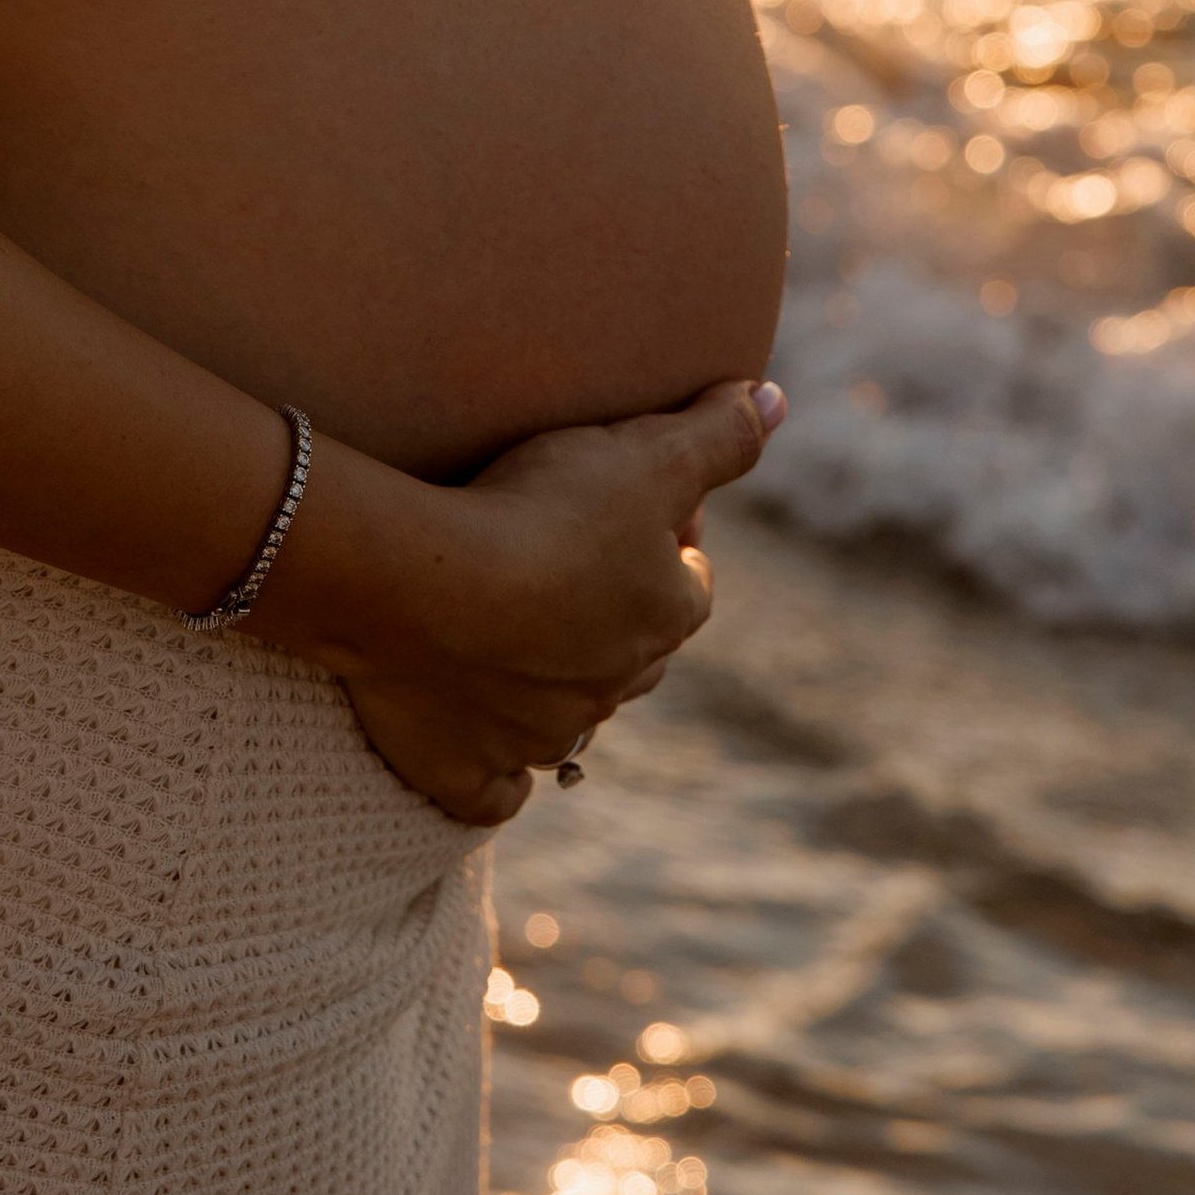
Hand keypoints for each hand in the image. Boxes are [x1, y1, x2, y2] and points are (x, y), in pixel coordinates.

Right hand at [316, 379, 784, 827]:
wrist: (419, 589)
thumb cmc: (539, 514)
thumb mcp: (643, 454)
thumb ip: (716, 435)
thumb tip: (775, 402)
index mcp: (664, 617)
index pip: (689, 581)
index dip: (669, 542)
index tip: (635, 506)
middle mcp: (614, 688)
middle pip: (634, 653)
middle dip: (615, 616)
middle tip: (569, 561)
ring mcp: (539, 735)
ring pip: (569, 719)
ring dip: (556, 687)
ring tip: (515, 635)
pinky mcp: (467, 770)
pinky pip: (496, 792)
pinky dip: (497, 778)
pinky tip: (490, 760)